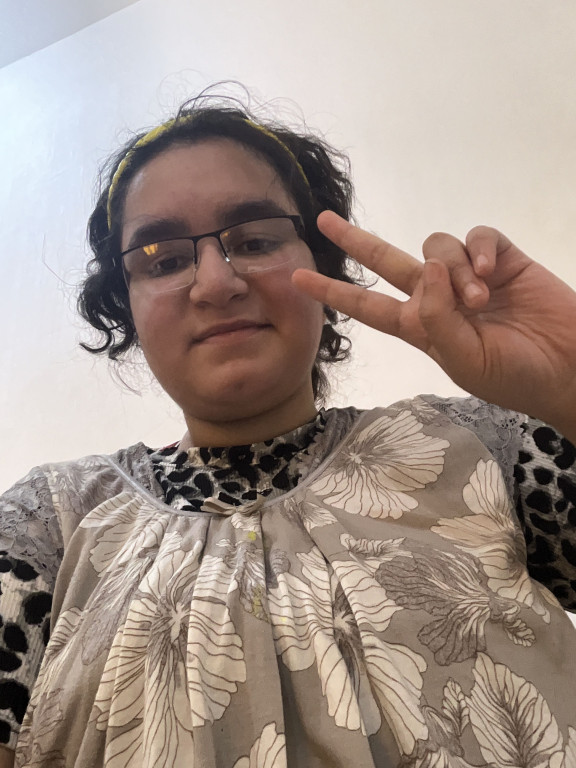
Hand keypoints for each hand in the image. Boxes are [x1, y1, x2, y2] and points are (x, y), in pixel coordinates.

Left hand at [293, 211, 575, 439]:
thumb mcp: (465, 361)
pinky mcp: (502, 258)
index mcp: (420, 327)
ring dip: (456, 269)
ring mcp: (468, 276)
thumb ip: (438, 318)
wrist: (566, 366)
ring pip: (437, 245)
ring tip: (480, 298)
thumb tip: (427, 267)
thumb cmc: (513, 375)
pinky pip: (478, 236)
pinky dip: (482, 249)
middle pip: (386, 261)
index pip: (368, 306)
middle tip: (323, 220)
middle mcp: (437, 297)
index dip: (334, 291)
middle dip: (356, 241)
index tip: (297, 278)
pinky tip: (494, 272)